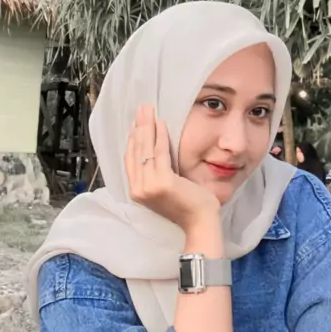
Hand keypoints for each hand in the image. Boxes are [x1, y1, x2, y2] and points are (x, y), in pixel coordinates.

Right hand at [125, 104, 220, 232]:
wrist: (200, 223)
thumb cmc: (186, 206)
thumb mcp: (164, 188)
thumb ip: (155, 174)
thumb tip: (153, 150)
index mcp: (137, 191)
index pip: (130, 160)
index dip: (132, 139)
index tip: (136, 123)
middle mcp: (138, 189)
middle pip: (135, 151)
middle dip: (138, 127)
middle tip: (141, 109)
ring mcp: (149, 187)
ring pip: (145, 149)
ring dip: (146, 126)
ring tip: (148, 110)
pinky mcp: (163, 183)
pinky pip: (160, 153)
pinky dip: (160, 136)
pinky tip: (161, 123)